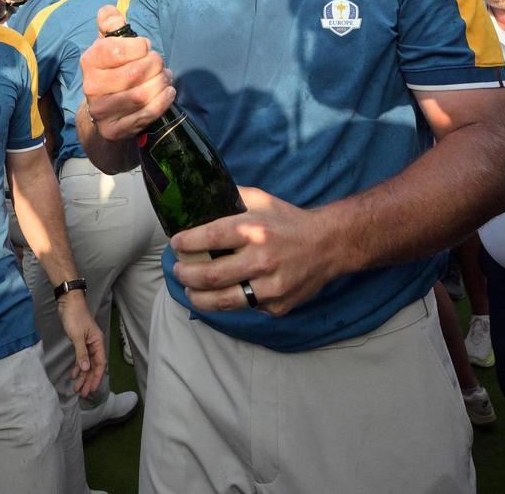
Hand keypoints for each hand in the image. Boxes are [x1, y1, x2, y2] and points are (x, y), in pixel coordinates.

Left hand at [56, 291, 105, 396]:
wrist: (69, 302)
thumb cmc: (74, 316)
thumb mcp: (77, 335)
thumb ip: (81, 353)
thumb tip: (85, 369)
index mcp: (98, 342)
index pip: (100, 364)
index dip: (96, 377)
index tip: (91, 389)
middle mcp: (95, 344)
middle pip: (94, 366)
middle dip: (89, 380)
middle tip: (82, 393)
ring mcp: (87, 343)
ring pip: (87, 363)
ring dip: (82, 376)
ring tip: (77, 388)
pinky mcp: (79, 342)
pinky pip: (80, 358)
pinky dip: (77, 367)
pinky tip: (73, 375)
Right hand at [80, 6, 175, 140]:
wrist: (106, 112)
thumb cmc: (113, 70)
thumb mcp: (109, 44)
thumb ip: (110, 24)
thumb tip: (109, 12)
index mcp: (89, 62)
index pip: (117, 50)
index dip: (140, 47)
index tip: (145, 48)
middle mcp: (90, 87)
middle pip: (134, 73)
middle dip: (156, 65)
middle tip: (160, 64)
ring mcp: (101, 112)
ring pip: (141, 95)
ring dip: (161, 83)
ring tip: (165, 78)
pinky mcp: (113, 130)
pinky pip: (146, 114)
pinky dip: (163, 101)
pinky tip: (167, 92)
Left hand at [170, 187, 341, 316]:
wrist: (329, 245)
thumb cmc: (289, 221)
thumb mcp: (260, 201)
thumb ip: (230, 198)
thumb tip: (198, 197)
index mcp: (254, 231)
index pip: (209, 238)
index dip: (185, 243)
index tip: (175, 244)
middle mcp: (262, 259)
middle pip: (210, 275)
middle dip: (185, 274)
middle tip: (178, 270)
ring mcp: (271, 286)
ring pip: (223, 301)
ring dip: (198, 297)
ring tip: (190, 290)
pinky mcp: (278, 305)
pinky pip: (246, 307)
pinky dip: (230, 302)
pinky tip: (224, 294)